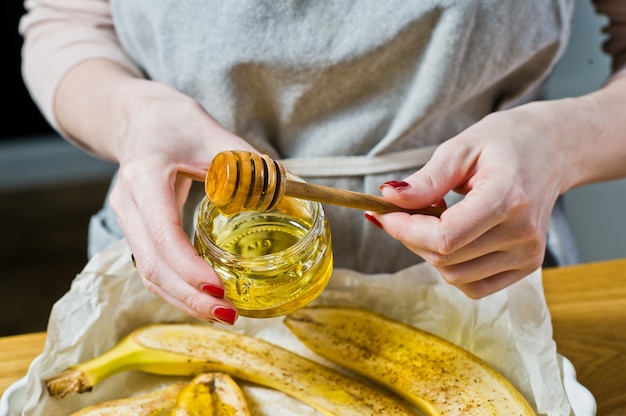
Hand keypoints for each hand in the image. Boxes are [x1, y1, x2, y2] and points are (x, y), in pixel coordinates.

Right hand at [105, 79, 256, 323]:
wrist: (136, 118)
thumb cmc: (174, 122)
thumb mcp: (214, 134)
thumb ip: (250, 165)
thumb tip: (292, 193)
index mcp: (144, 176)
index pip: (162, 232)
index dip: (189, 266)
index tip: (219, 287)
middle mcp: (128, 203)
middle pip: (151, 265)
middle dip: (189, 296)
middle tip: (228, 314)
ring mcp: (127, 219)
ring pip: (147, 273)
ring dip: (182, 299)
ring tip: (221, 313)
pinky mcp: (136, 230)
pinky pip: (151, 267)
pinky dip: (177, 287)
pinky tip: (203, 295)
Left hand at [373, 102, 566, 297]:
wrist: (553, 150)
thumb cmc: (505, 142)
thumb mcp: (460, 149)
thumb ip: (426, 180)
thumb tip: (388, 198)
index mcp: (508, 198)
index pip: (445, 237)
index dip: (405, 230)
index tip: (384, 214)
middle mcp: (522, 234)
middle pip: (444, 259)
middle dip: (411, 237)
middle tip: (403, 211)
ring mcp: (527, 255)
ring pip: (454, 276)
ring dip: (429, 252)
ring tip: (434, 219)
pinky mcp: (526, 267)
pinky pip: (473, 285)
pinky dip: (451, 267)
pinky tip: (452, 238)